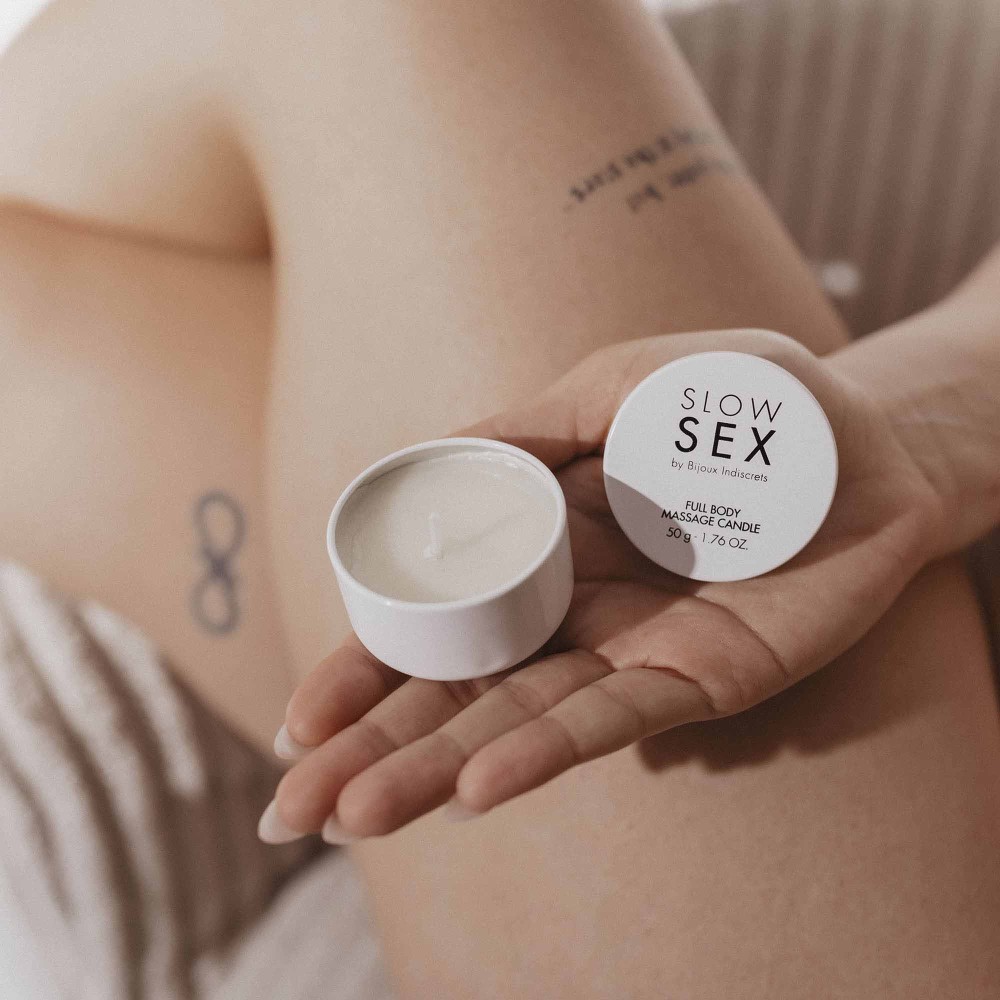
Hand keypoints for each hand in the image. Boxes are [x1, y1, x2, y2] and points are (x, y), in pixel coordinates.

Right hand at [262, 328, 941, 843]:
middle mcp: (571, 614)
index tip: (303, 718)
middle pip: (457, 693)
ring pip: (517, 721)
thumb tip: (433, 453)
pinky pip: (615, 718)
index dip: (364, 669)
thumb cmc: (734, 402)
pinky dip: (545, 752)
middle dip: (373, 751)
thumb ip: (527, 425)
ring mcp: (632, 651)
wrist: (860, 437)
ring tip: (353, 815)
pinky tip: (476, 783)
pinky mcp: (703, 675)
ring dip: (433, 771)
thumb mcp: (613, 384)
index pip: (434, 625)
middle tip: (293, 809)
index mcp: (539, 551)